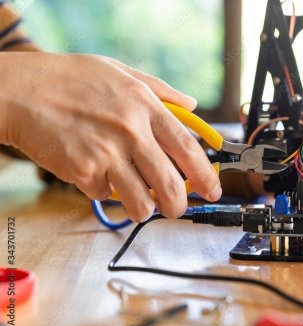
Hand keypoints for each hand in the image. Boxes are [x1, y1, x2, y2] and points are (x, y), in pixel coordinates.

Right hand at [0, 52, 221, 221]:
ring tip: (138, 202)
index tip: (213, 190)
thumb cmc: (71, 79)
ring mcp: (106, 152)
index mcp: (145, 106)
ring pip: (140, 202)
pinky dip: (101, 190)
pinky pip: (103, 194)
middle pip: (169, 184)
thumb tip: (192, 105)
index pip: (187, 148)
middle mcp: (131, 131)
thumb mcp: (122, 72)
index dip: (205, 175)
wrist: (20, 90)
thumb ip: (161, 90)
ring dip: (142, 208)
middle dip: (178, 205)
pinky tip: (93, 173)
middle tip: (176, 209)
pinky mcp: (82, 170)